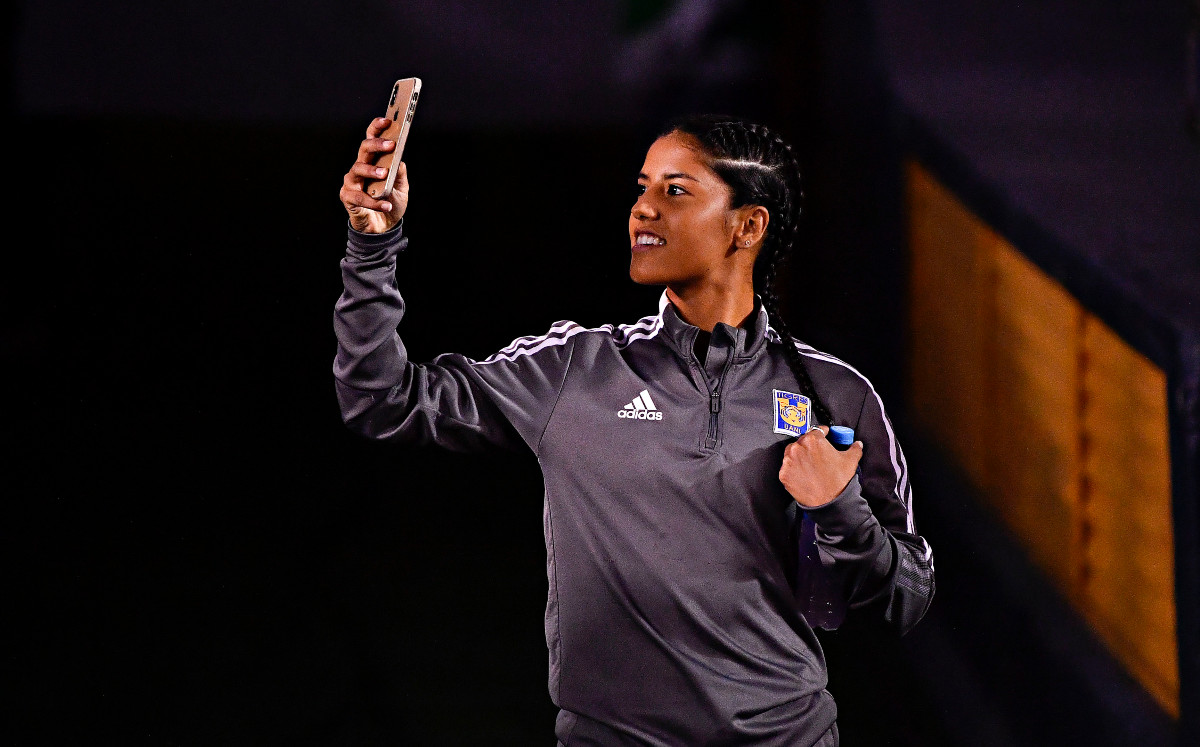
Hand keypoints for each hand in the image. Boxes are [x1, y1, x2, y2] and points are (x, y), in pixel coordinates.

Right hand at [339, 117, 408, 233]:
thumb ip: (399, 173)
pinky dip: (374, 201)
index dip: (377, 128)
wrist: (384, 228)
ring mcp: (352, 182)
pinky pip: (359, 197)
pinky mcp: (348, 197)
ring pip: (357, 169)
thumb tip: (399, 159)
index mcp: (373, 161)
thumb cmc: (391, 204)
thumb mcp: (401, 188)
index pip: (371, 139)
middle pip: (364, 149)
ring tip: (384, 174)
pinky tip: (386, 204)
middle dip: (377, 144)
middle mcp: (360, 168)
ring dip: (372, 170)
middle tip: (391, 145)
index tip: (388, 120)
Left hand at [778, 425, 863, 507]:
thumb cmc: (839, 481)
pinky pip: (787, 467)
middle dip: (810, 445)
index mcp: (813, 440)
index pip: (816, 430)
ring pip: (792, 452)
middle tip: (817, 453)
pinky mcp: (784, 474)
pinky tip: (803, 473)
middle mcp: (798, 448)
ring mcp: (788, 461)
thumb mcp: (851, 460)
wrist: (829, 503)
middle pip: (803, 441)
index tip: (824, 435)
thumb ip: (854, 448)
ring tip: (809, 464)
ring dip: (799, 455)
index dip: (822, 433)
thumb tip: (857, 444)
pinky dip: (794, 469)